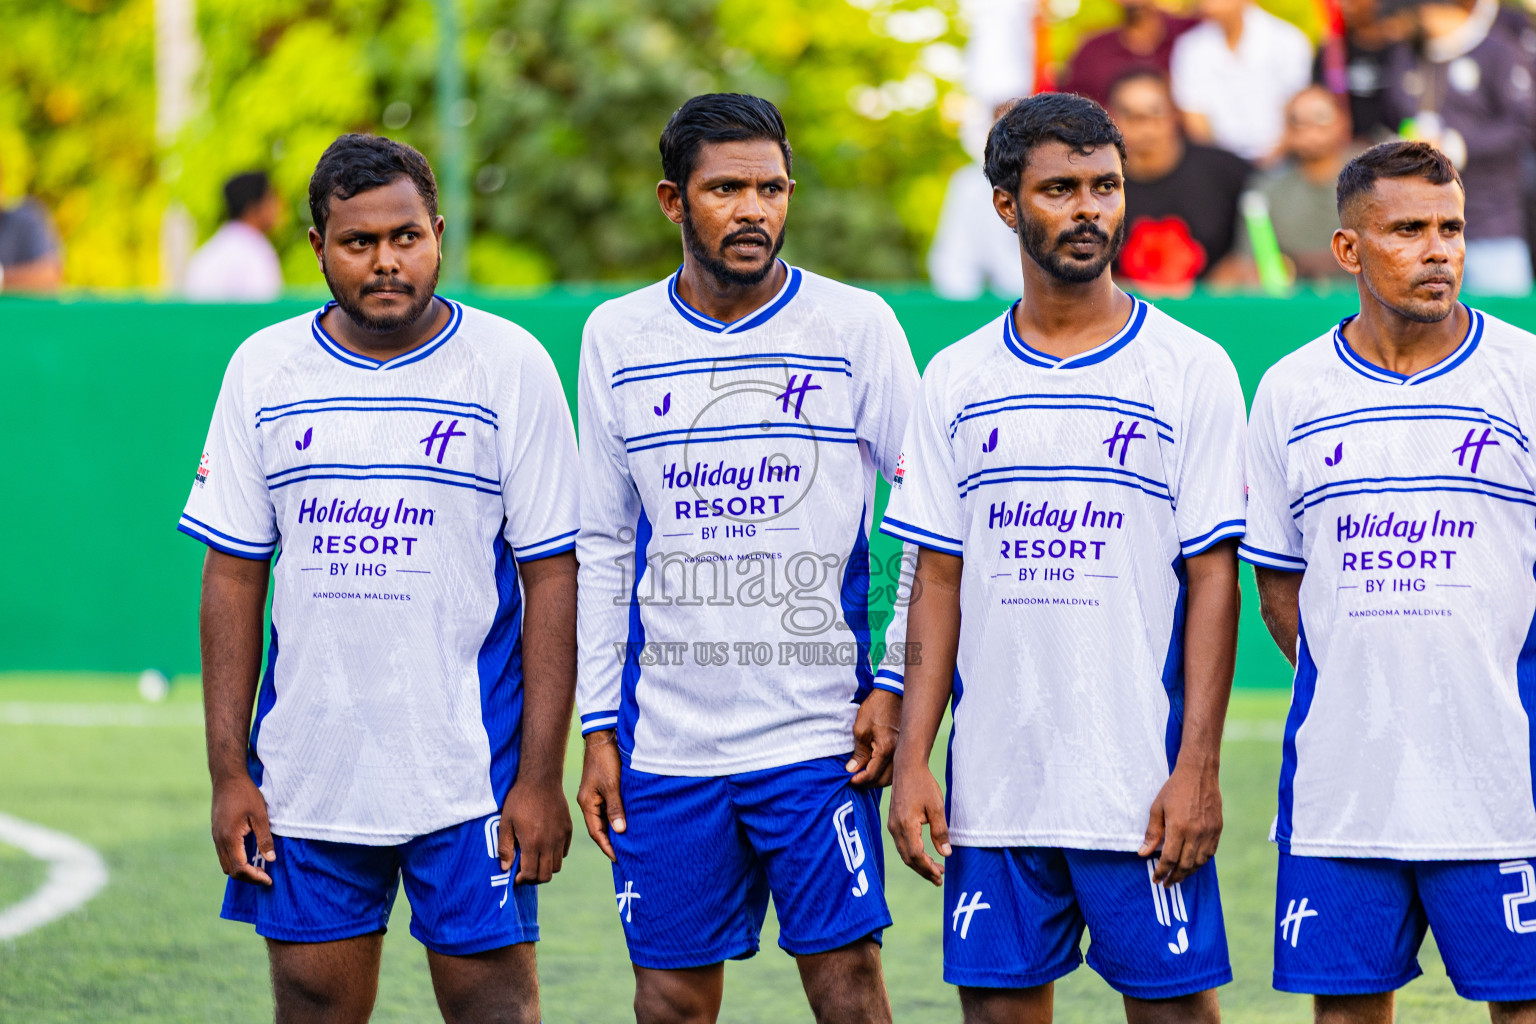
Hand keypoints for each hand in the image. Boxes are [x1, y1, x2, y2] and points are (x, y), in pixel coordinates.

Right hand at [211, 774, 274, 885]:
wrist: (227, 778)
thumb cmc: (246, 794)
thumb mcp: (260, 815)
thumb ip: (265, 838)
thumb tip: (270, 859)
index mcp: (230, 838)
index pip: (240, 868)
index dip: (254, 877)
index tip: (269, 879)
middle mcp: (219, 841)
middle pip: (231, 870)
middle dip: (248, 877)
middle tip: (266, 876)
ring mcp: (215, 837)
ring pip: (225, 863)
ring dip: (241, 869)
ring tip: (259, 868)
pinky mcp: (216, 832)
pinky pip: (224, 854)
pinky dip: (236, 860)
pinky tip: (249, 854)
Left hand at [499, 778, 572, 883]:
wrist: (541, 780)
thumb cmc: (519, 800)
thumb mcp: (505, 822)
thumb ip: (504, 847)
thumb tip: (505, 868)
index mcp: (533, 842)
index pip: (531, 874)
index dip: (522, 879)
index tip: (516, 877)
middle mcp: (549, 843)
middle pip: (546, 875)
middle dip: (534, 878)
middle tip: (525, 871)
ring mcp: (561, 836)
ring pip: (557, 865)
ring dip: (545, 867)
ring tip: (535, 859)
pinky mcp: (567, 830)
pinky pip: (563, 852)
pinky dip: (555, 855)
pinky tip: (544, 846)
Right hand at [576, 730, 625, 861]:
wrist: (604, 737)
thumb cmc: (606, 761)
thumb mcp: (612, 785)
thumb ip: (615, 808)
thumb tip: (619, 831)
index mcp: (587, 803)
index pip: (596, 832)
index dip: (607, 846)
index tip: (618, 859)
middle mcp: (590, 802)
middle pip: (600, 827)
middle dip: (611, 841)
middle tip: (626, 855)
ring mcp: (597, 796)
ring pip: (606, 818)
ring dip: (616, 830)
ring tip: (629, 844)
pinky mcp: (604, 789)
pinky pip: (610, 809)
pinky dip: (618, 818)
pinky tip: (628, 823)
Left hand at [847, 689, 900, 787]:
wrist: (892, 694)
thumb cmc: (875, 708)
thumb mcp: (860, 729)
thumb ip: (858, 753)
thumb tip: (852, 769)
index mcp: (886, 749)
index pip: (872, 774)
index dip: (859, 780)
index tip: (849, 780)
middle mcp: (897, 753)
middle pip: (883, 780)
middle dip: (868, 783)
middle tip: (855, 781)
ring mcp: (902, 751)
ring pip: (892, 776)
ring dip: (878, 780)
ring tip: (864, 778)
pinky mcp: (903, 748)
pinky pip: (896, 768)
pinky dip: (886, 773)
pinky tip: (877, 771)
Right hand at [886, 760, 950, 885]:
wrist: (907, 767)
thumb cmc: (924, 785)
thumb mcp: (937, 807)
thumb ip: (940, 832)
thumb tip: (945, 854)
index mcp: (906, 825)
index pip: (916, 855)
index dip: (928, 868)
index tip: (941, 876)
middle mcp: (895, 828)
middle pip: (908, 858)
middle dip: (923, 870)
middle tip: (939, 878)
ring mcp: (892, 825)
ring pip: (904, 853)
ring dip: (918, 864)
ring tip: (935, 870)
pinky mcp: (893, 822)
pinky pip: (902, 844)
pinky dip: (913, 854)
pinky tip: (924, 855)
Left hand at [1139, 759, 1222, 885]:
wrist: (1199, 773)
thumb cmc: (1174, 789)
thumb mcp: (1157, 808)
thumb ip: (1152, 833)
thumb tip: (1143, 853)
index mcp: (1179, 828)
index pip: (1170, 859)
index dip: (1162, 872)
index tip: (1156, 879)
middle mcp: (1196, 833)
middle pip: (1186, 865)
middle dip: (1175, 877)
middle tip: (1167, 884)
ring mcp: (1209, 832)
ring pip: (1200, 862)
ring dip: (1189, 873)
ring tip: (1178, 876)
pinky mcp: (1218, 829)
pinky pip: (1210, 853)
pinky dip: (1201, 862)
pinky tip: (1193, 864)